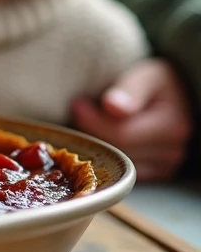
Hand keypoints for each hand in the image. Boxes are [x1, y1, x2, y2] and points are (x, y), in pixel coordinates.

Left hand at [71, 58, 193, 181]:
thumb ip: (130, 89)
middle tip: (78, 111)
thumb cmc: (155, 83)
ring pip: (116, 166)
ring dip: (97, 146)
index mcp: (173, 126)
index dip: (93, 121)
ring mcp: (165, 166)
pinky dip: (106, 158)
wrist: (171, 96)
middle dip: (92, 132)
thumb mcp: (146, 76)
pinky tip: (101, 138)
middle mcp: (173, 151)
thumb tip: (113, 106)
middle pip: (117, 152)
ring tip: (89, 123)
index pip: (122, 134)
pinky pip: (120, 174)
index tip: (78, 104)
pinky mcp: (154, 173)